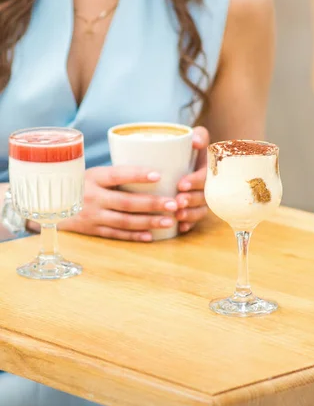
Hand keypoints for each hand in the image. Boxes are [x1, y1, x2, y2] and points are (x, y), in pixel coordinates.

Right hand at [58, 166, 178, 241]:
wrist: (49, 206)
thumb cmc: (81, 184)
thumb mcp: (92, 173)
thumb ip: (116, 174)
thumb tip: (155, 169)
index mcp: (93, 177)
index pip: (118, 174)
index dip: (138, 174)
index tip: (158, 174)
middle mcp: (91, 197)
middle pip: (126, 202)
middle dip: (152, 203)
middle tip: (173, 203)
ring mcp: (91, 216)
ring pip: (124, 221)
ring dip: (149, 221)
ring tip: (169, 220)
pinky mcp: (93, 230)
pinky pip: (116, 234)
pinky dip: (134, 236)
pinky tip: (151, 235)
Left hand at [176, 126, 208, 233]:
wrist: (189, 155)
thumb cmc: (192, 146)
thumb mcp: (198, 136)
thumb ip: (200, 135)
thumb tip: (195, 142)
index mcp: (210, 169)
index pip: (205, 176)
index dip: (195, 181)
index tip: (181, 184)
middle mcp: (210, 185)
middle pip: (204, 196)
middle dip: (191, 200)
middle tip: (177, 202)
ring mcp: (204, 198)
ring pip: (201, 210)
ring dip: (190, 215)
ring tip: (177, 216)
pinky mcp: (197, 208)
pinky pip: (196, 220)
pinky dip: (189, 225)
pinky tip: (180, 228)